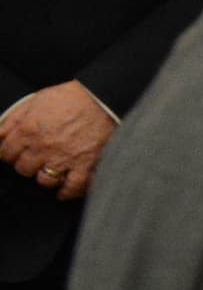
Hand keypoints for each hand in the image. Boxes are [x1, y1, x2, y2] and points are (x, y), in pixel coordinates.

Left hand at [0, 83, 114, 200]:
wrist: (105, 99)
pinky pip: (73, 188)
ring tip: (51, 172)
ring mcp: (65, 159)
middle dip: (27, 164)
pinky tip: (64, 191)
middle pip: (23, 169)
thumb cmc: (71, 98)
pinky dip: (67, 192)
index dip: (9, 153)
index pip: (5, 153)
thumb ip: (13, 119)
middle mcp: (43, 148)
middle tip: (35, 160)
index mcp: (28, 131)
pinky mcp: (86, 166)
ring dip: (46, 177)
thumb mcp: (35, 101)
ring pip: (45, 181)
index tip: (15, 153)